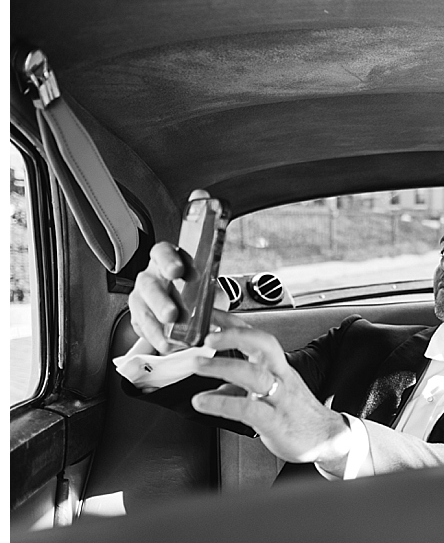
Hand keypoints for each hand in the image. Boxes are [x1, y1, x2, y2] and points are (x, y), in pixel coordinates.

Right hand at [128, 189, 227, 352]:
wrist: (188, 297)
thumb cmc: (194, 275)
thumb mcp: (204, 254)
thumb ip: (203, 227)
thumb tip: (202, 195)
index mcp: (166, 258)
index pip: (161, 252)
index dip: (168, 260)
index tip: (179, 271)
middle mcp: (151, 277)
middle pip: (148, 287)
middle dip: (160, 302)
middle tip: (174, 315)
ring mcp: (142, 300)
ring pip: (141, 312)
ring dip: (156, 327)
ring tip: (172, 340)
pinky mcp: (141, 320)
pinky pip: (143, 331)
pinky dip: (156, 341)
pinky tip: (169, 347)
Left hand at [189, 312, 352, 471]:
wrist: (326, 438)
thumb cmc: (298, 415)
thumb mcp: (271, 394)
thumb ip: (240, 391)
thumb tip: (214, 390)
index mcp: (278, 367)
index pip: (256, 336)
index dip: (234, 323)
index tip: (211, 313)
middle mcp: (280, 376)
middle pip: (263, 345)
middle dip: (235, 335)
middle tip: (208, 337)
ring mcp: (279, 397)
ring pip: (255, 374)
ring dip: (223, 366)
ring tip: (199, 365)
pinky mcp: (275, 421)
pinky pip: (248, 409)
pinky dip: (221, 403)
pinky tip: (203, 402)